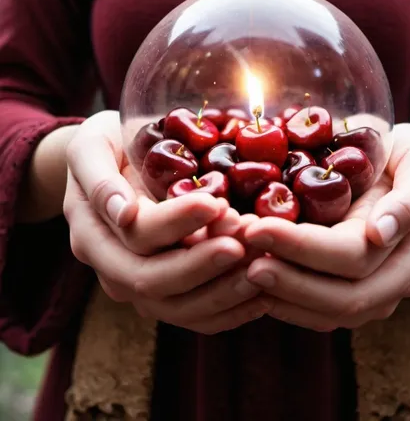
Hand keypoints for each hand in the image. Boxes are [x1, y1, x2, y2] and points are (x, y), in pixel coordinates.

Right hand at [64, 110, 266, 333]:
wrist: (113, 171)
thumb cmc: (107, 149)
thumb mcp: (92, 147)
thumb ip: (99, 178)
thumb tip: (123, 213)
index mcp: (93, 234)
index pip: (138, 236)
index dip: (178, 223)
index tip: (217, 203)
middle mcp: (114, 269)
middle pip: (157, 281)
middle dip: (206, 262)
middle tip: (248, 238)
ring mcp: (141, 287)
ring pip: (180, 308)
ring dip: (224, 290)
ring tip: (261, 262)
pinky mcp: (168, 295)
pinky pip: (197, 317)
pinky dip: (231, 310)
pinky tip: (263, 294)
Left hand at [243, 123, 409, 331]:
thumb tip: (381, 234)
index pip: (354, 256)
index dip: (304, 247)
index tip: (259, 228)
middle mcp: (399, 278)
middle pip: (344, 297)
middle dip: (288, 280)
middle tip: (242, 257)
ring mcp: (380, 291)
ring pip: (331, 314)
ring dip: (284, 297)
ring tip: (242, 271)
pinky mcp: (358, 293)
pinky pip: (323, 314)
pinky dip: (288, 303)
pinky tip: (258, 285)